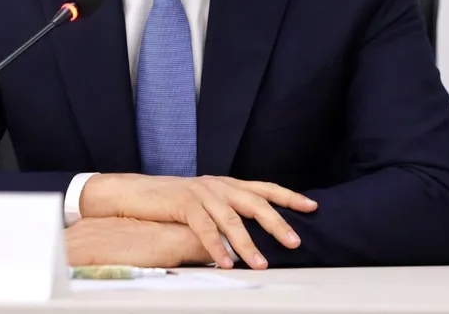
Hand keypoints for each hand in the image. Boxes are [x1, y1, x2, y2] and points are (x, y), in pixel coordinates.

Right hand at [79, 174, 317, 268]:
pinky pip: (204, 228)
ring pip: (231, 219)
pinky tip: (227, 263)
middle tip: (295, 241)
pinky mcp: (184, 203)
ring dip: (248, 244)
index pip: (264, 188)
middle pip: (254, 202)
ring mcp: (201, 193)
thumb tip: (255, 233)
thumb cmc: (172, 203)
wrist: (136, 194)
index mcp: (226, 184)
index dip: (288, 196)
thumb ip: (227, 212)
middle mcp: (218, 185)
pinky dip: (217, 248)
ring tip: (261, 264)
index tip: (312, 206)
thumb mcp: (205, 204)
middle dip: (277, 223)